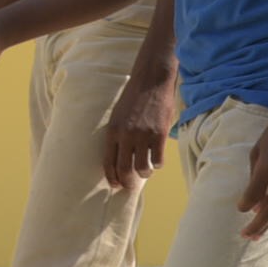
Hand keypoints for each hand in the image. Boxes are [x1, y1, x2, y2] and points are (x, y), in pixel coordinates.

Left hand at [101, 70, 176, 191]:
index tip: (115, 184)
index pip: (109, 163)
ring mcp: (143, 135)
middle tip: (130, 186)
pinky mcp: (159, 133)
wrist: (151, 80)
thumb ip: (117, 135)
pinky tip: (158, 160)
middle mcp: (126, 135)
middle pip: (124, 169)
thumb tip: (120, 157)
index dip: (112, 177)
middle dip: (127, 182)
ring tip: (147, 170)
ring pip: (142, 167)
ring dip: (145, 173)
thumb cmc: (134, 97)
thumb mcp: (117, 115)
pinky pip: (158, 158)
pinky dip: (158, 163)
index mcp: (112, 131)